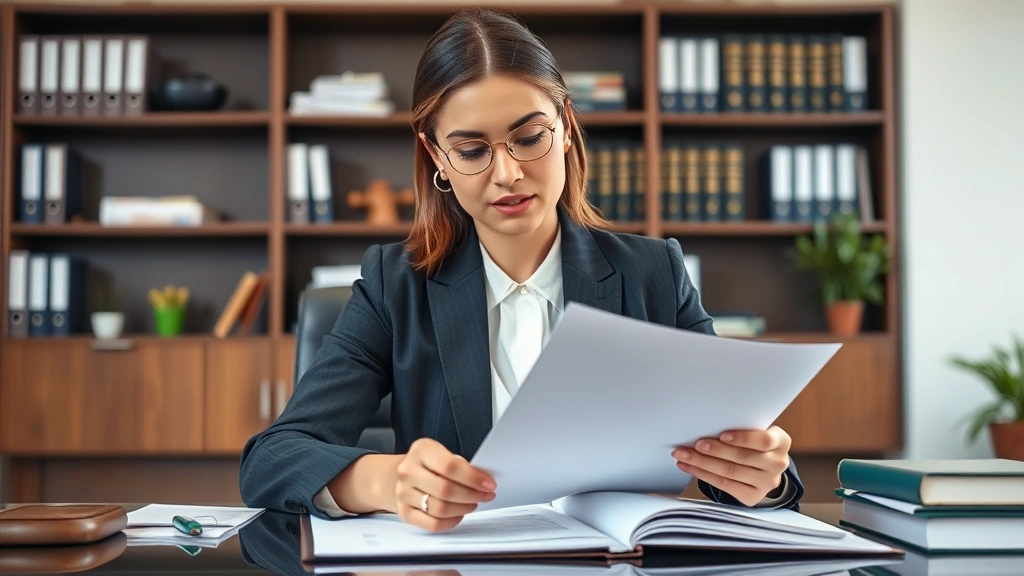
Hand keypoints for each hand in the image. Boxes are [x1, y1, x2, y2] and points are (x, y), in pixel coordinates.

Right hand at [393, 438, 495, 531]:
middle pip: (445, 490)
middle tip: (485, 495)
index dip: (473, 478)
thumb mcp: (444, 453)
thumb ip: (461, 465)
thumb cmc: (430, 464)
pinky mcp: (405, 513)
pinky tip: (459, 514)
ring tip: (473, 503)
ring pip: (440, 509)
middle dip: (471, 495)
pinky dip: (451, 522)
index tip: (489, 485)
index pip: (449, 466)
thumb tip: (483, 481)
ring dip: (463, 508)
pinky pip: (433, 524)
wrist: (403, 474)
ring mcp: (403, 493)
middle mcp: (408, 471)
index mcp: (421, 450)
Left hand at [672, 426, 791, 506]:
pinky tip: (688, 466)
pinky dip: (702, 474)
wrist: (763, 469)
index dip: (742, 438)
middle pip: (742, 457)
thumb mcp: (755, 431)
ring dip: (702, 462)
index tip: (722, 434)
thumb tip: (707, 423)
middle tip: (694, 444)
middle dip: (714, 450)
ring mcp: (767, 482)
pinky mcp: (753, 496)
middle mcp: (778, 463)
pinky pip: (724, 485)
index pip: (764, 440)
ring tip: (683, 455)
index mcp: (781, 442)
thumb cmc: (753, 442)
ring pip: (730, 471)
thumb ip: (742, 427)